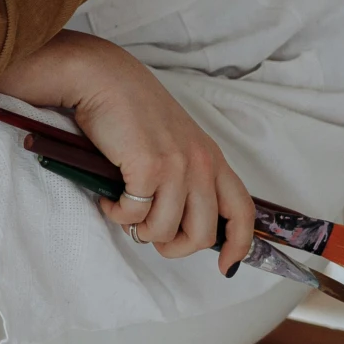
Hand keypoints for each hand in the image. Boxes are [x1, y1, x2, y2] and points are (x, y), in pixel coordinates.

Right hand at [0, 31, 255, 275]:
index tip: (224, 266)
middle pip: (201, 234)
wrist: (100, 76)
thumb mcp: (174, 139)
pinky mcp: (147, 168)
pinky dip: (117, 214)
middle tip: (150, 236)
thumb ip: (185, 173)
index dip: (238, 246)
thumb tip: (175, 219)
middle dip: (173, 247)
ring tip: (122, 210)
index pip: (243, 212)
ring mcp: (176, 166)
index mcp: (211, 158)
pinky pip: (134, 215)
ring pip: (164, 230)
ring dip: (139, 229)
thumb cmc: (130, 107)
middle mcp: (201, 164)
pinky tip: (108, 200)